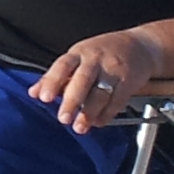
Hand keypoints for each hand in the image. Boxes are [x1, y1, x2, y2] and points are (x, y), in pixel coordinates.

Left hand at [30, 29, 163, 132]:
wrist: (140, 46)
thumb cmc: (102, 54)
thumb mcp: (76, 58)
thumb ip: (55, 77)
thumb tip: (33, 93)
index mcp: (78, 53)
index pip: (62, 65)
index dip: (52, 81)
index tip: (45, 98)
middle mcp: (95, 59)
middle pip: (83, 80)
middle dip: (72, 100)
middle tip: (63, 119)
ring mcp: (113, 69)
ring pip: (101, 92)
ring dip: (89, 112)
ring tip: (80, 127)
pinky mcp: (129, 81)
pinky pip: (117, 100)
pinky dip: (107, 113)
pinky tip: (98, 122)